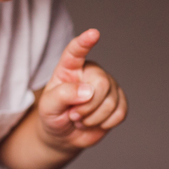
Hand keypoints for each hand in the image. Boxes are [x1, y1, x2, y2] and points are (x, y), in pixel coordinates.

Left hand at [35, 29, 127, 150]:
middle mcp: (91, 72)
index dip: (85, 42)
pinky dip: (105, 123)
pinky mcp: (119, 102)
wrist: (64, 135)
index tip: (93, 33)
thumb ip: (63, 95)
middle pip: (101, 83)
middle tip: (73, 115)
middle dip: (87, 106)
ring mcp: (107, 86)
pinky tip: (95, 122)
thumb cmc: (53, 116)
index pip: (76, 51)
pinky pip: (120, 112)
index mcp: (70, 68)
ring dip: (93, 118)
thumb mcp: (48, 107)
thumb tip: (88, 91)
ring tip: (81, 119)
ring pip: (111, 102)